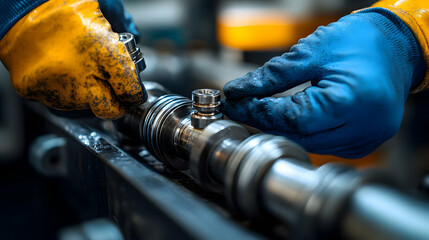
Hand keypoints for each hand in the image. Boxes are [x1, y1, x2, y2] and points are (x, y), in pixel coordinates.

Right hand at [0, 0, 145, 118]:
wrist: (17, 7)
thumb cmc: (62, 5)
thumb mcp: (102, 11)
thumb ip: (123, 31)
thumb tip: (135, 50)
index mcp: (102, 51)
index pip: (130, 90)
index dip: (135, 92)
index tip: (134, 91)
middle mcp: (79, 74)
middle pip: (110, 109)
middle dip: (116, 103)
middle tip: (115, 92)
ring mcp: (56, 86)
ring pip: (83, 106)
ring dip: (87, 94)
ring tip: (79, 69)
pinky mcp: (35, 91)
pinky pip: (59, 101)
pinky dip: (65, 90)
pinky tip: (62, 71)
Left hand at [222, 9, 425, 157]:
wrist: (396, 47)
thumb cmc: (360, 42)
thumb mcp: (312, 52)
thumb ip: (272, 76)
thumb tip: (238, 91)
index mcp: (353, 102)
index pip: (293, 118)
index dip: (259, 112)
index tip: (234, 103)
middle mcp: (364, 128)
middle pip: (298, 135)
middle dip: (265, 121)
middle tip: (240, 107)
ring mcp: (365, 139)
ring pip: (308, 143)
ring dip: (280, 128)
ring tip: (258, 110)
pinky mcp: (362, 142)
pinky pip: (322, 143)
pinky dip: (300, 132)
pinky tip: (285, 117)